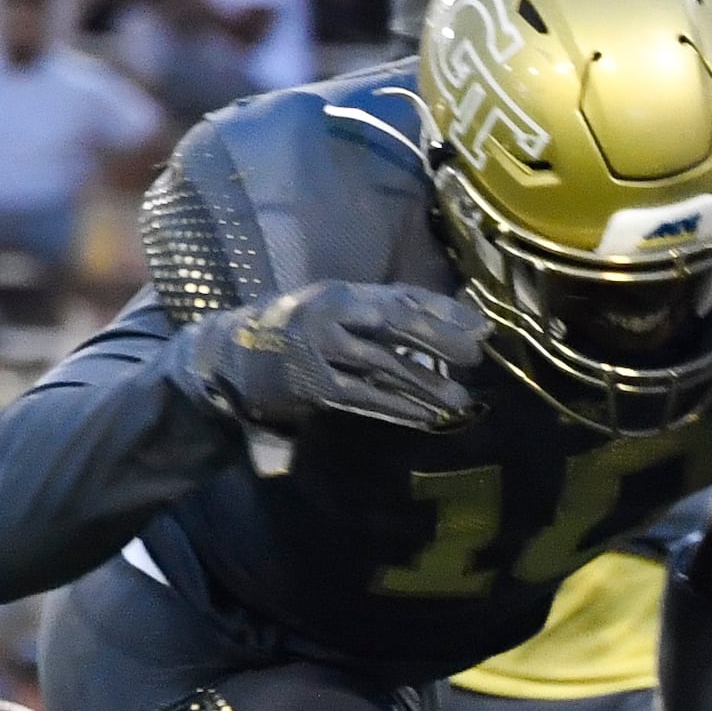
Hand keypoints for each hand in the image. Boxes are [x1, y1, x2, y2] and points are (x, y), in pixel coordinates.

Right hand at [181, 281, 486, 434]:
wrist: (231, 355)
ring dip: (425, 384)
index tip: (480, 327)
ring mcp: (319, 349)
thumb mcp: (337, 310)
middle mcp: (329, 313)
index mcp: (340, 292)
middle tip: (475, 356)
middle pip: (394, 321)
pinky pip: (363, 398)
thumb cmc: (299, 331)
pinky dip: (397, 408)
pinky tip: (426, 418)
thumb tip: (453, 323)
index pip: (400, 295)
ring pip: (382, 365)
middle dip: (438, 338)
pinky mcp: (313, 386)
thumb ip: (385, 312)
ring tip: (460, 400)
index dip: (442, 311)